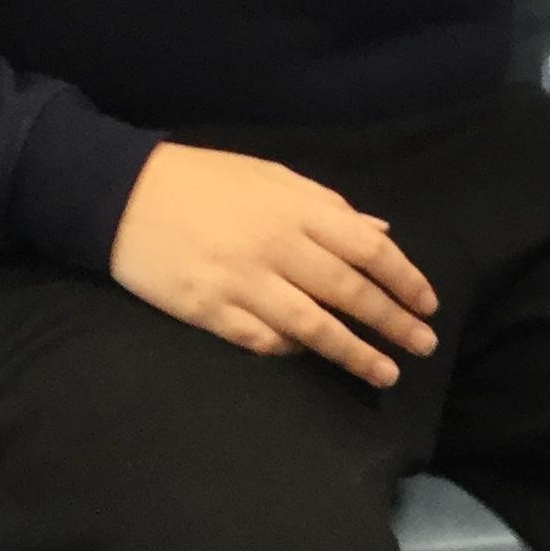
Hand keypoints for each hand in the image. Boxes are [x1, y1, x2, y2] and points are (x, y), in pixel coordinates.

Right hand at [110, 143, 438, 388]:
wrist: (121, 193)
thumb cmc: (204, 181)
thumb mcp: (270, 177)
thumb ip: (328, 207)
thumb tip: (381, 234)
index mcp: (297, 208)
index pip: (369, 251)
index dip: (405, 281)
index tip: (428, 305)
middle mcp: (276, 246)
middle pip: (349, 293)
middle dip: (393, 323)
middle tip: (424, 346)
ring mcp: (242, 281)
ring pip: (313, 326)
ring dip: (355, 353)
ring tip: (387, 373)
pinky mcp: (209, 311)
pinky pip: (263, 340)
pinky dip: (292, 351)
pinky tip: (312, 358)